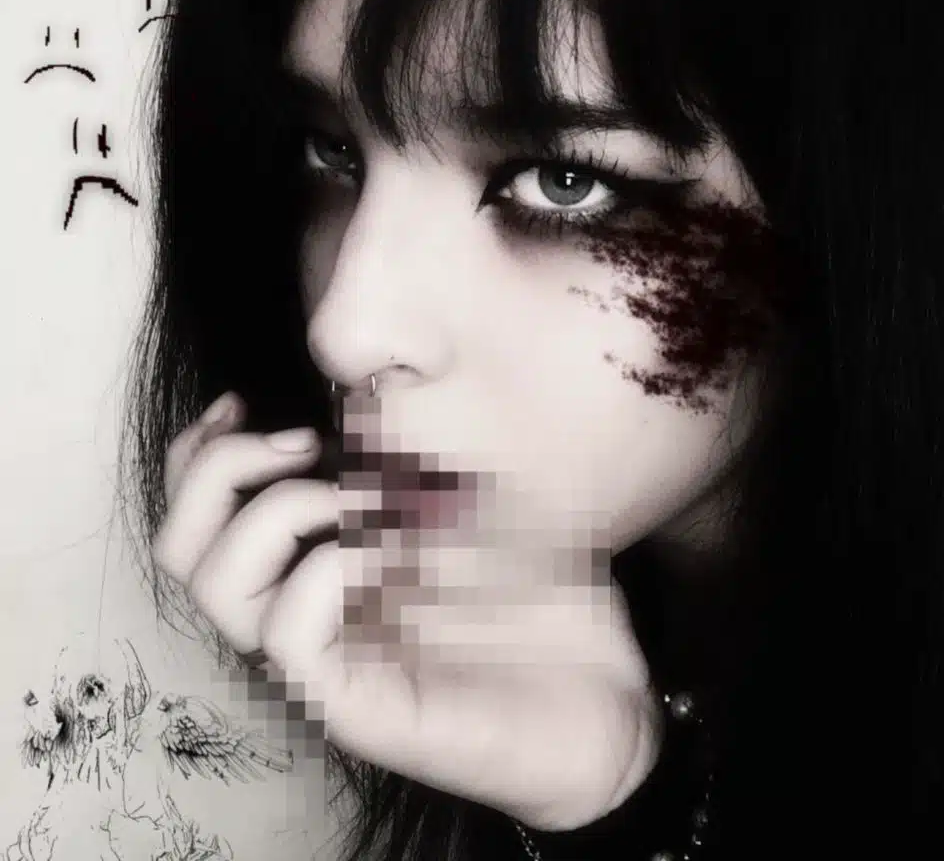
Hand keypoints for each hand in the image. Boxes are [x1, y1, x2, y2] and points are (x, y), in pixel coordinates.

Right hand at [154, 392, 663, 831]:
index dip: (199, 448)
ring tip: (359, 500)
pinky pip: (289, 635)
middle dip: (221, 469)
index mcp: (315, 561)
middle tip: (305, 445)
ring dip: (281, 512)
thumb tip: (350, 400)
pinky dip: (331, 570)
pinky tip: (397, 555)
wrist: (601, 693)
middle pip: (180, 546)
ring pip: (218, 586)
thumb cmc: (535, 590)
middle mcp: (302, 611)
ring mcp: (321, 661)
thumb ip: (402, 457)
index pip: (199, 513)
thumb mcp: (470, 494)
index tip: (244, 401)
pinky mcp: (350, 705)